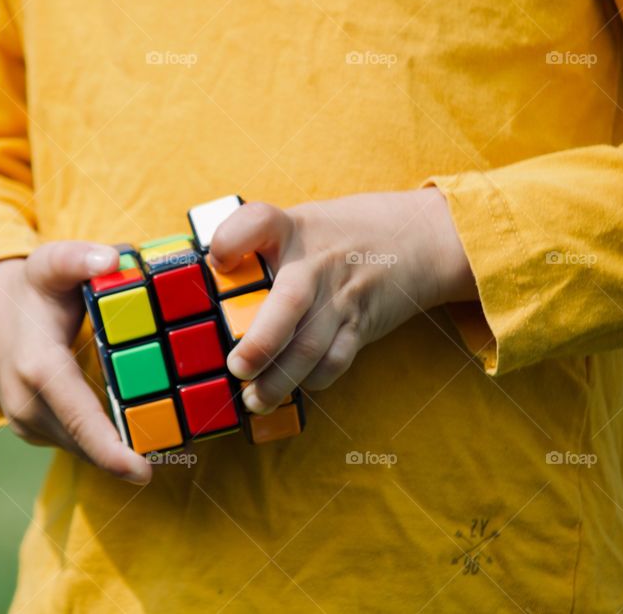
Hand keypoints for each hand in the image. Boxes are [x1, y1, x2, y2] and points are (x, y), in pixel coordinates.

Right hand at [0, 242, 152, 484]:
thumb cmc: (29, 290)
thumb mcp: (49, 264)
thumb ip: (78, 258)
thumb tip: (112, 257)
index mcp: (36, 366)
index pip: (77, 416)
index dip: (109, 449)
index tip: (142, 472)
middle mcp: (26, 403)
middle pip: (86, 441)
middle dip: (130, 451)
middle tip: (177, 445)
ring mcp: (25, 422)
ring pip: (81, 447)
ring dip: (119, 447)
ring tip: (163, 436)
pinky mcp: (32, 431)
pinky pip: (74, 443)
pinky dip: (102, 441)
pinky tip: (133, 431)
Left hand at [209, 188, 475, 413]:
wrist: (418, 237)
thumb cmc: (338, 234)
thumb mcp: (297, 223)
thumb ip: (257, 245)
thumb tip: (205, 279)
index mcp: (290, 228)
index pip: (256, 222)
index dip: (232, 240)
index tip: (218, 261)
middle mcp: (315, 262)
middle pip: (290, 302)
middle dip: (261, 342)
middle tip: (236, 368)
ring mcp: (340, 295)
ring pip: (311, 345)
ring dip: (280, 379)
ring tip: (254, 400)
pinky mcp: (360, 324)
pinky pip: (336, 360)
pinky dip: (312, 380)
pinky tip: (292, 388)